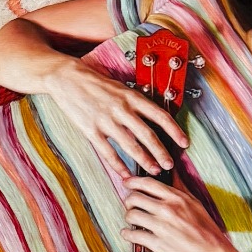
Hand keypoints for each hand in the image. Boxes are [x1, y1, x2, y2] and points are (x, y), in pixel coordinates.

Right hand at [44, 58, 186, 177]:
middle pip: (148, 134)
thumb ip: (135, 104)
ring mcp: (106, 120)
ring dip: (144, 160)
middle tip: (170, 164)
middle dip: (161, 152)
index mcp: (132, 97)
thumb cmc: (96, 83)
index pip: (160, 116)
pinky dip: (118, 165)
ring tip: (154, 170)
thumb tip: (153, 121)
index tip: (184, 143)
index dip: (174, 131)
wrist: (67, 78)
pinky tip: (126, 174)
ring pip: (130, 145)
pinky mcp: (90, 130)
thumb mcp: (120, 88)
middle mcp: (122, 108)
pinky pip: (108, 152)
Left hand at [123, 174, 242, 251]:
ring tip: (133, 221)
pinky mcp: (157, 244)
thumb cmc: (207, 231)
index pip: (147, 183)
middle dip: (129, 201)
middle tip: (131, 206)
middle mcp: (168, 210)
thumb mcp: (196, 204)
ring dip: (129, 217)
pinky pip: (133, 235)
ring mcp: (161, 227)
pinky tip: (129, 234)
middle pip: (134, 198)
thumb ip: (180, 189)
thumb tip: (172, 173)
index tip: (127, 183)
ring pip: (131, 215)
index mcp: (178, 198)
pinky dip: (127, 234)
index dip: (133, 181)